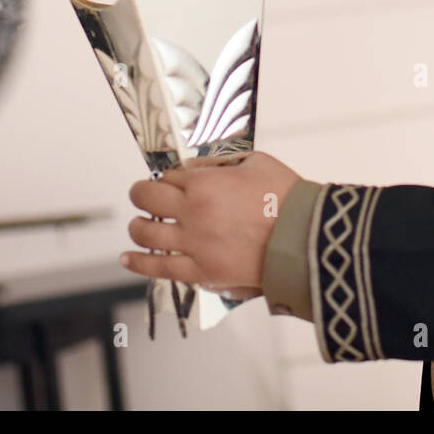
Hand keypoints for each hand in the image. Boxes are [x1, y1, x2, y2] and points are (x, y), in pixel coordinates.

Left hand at [120, 150, 301, 293]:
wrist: (305, 239)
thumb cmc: (287, 199)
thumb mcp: (256, 162)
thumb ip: (221, 162)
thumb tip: (197, 167)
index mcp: (204, 183)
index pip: (168, 176)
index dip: (168, 177)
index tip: (172, 181)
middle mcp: (192, 212)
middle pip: (146, 199)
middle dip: (141, 194)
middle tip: (144, 197)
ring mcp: (194, 244)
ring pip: (145, 234)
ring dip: (138, 227)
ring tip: (140, 226)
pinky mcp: (201, 272)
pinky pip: (159, 268)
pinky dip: (138, 263)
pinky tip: (128, 258)